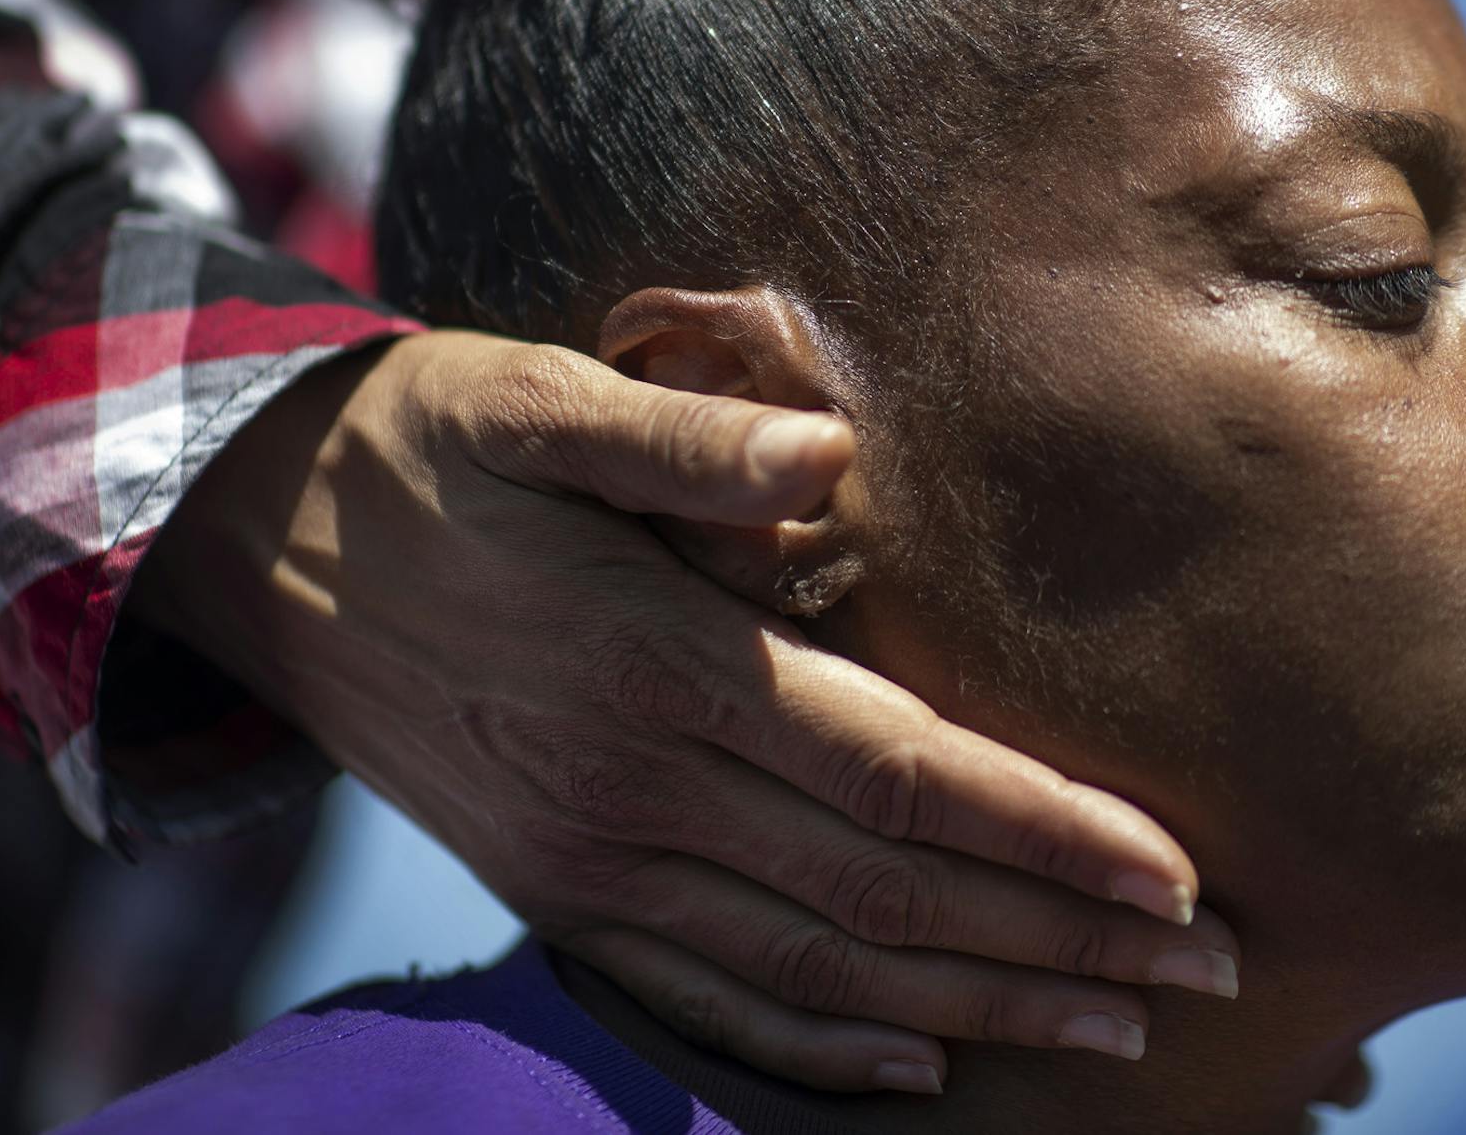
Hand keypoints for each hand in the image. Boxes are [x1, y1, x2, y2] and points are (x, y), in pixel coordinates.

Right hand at [129, 330, 1239, 1093]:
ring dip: (976, 1005)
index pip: (896, 771)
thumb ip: (682, 439)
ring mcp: (585, 863)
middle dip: (1060, 937)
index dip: (1044, 830)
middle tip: (1207, 964)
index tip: (1175, 870)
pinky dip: (816, 1049)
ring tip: (1116, 1026)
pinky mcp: (551, 893)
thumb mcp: (534, 401)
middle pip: (885, 892)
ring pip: (817, 969)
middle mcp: (631, 792)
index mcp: (655, 665)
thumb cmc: (426, 446)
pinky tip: (915, 1064)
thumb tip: (831, 452)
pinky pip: (701, 1002)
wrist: (257, 541)